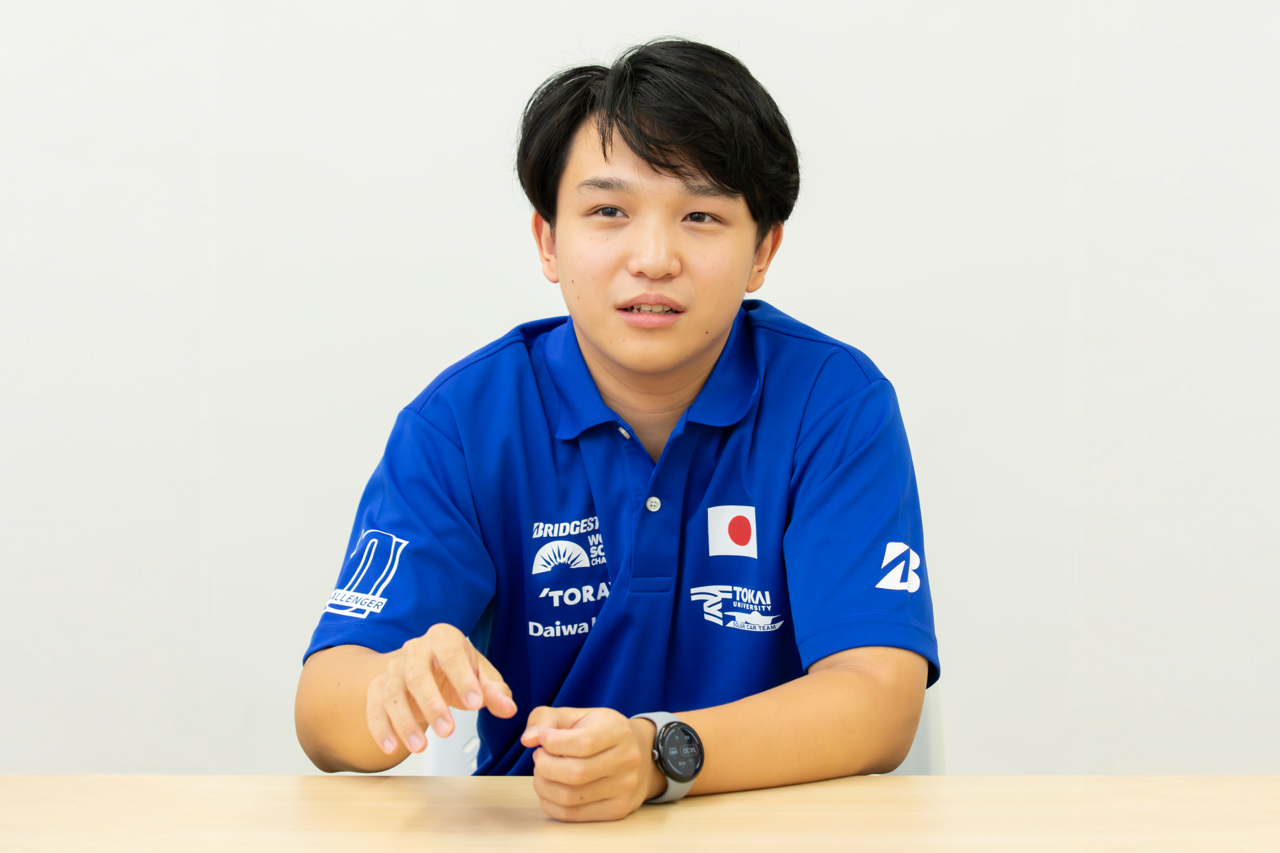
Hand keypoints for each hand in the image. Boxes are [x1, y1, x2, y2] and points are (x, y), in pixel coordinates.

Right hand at [366, 623, 515, 754]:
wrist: (426, 664)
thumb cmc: (455, 668)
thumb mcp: (479, 675)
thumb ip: (494, 691)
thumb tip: (509, 709)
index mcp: (443, 639)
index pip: (452, 656)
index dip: (463, 680)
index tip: (476, 704)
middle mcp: (414, 650)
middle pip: (417, 675)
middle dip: (432, 705)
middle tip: (447, 731)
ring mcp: (393, 668)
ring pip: (393, 694)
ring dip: (405, 723)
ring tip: (420, 747)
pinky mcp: (377, 687)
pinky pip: (374, 708)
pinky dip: (381, 729)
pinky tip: (392, 747)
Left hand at [521, 706, 666, 821]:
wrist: (641, 755)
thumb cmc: (603, 732)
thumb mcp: (579, 716)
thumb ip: (548, 719)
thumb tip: (528, 739)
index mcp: (618, 730)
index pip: (580, 743)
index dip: (551, 743)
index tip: (542, 740)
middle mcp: (626, 760)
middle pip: (574, 773)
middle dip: (544, 766)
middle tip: (540, 758)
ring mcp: (624, 788)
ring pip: (570, 796)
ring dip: (544, 786)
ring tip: (543, 773)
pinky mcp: (617, 810)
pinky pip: (573, 815)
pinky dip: (551, 804)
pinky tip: (549, 789)